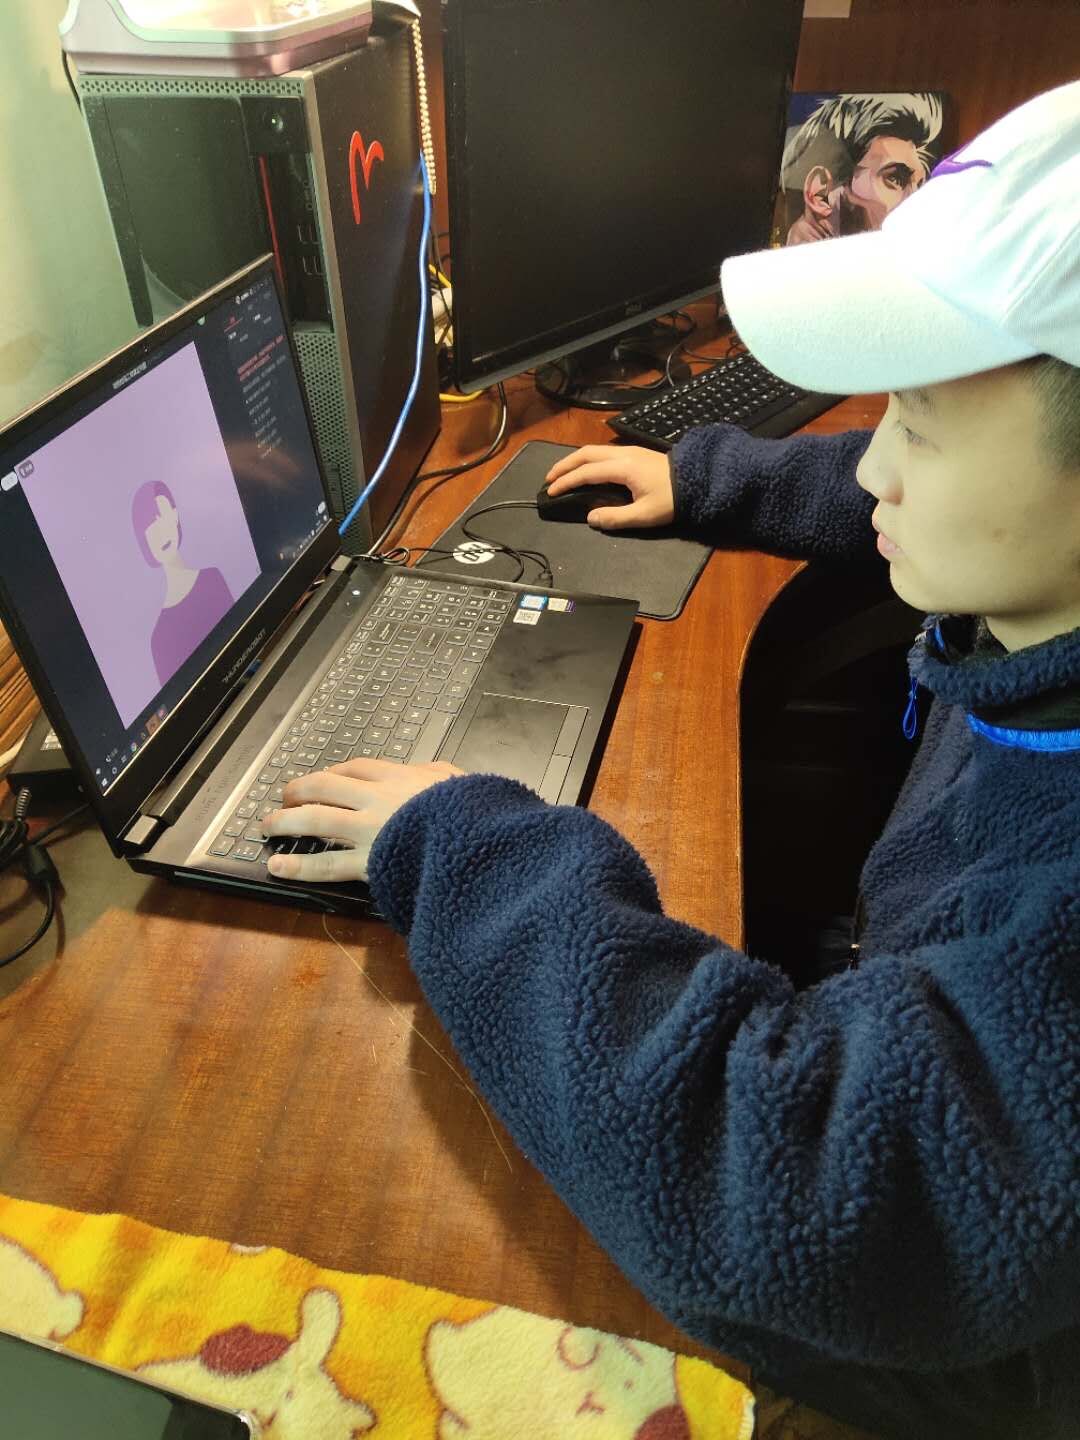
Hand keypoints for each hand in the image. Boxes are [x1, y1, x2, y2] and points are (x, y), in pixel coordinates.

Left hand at [263, 758, 463, 882]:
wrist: (478, 843)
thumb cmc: (474, 815)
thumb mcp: (463, 783)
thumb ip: (441, 775)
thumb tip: (433, 772)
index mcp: (401, 777)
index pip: (356, 767)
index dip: (332, 772)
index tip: (322, 777)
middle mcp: (377, 798)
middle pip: (325, 787)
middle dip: (299, 791)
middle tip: (284, 798)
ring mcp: (368, 831)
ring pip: (315, 820)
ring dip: (286, 822)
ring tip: (267, 827)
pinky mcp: (368, 863)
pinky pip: (326, 865)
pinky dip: (298, 866)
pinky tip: (278, 866)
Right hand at [544, 444, 674, 530]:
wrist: (699, 479)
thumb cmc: (672, 499)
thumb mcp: (644, 515)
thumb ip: (615, 518)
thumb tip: (591, 518)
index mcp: (622, 468)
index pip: (586, 472)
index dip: (566, 482)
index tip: (550, 492)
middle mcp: (623, 454)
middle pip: (585, 454)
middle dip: (564, 465)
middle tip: (549, 479)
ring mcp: (629, 450)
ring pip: (594, 450)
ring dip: (575, 460)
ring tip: (563, 473)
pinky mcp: (635, 453)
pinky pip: (603, 452)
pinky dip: (587, 459)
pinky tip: (586, 469)